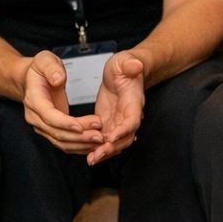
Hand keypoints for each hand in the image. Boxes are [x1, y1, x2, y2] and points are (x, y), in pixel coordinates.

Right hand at [21, 51, 103, 153]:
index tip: (80, 126)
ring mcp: (41, 126)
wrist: (32, 80)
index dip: (64, 122)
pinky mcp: (50, 130)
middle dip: (79, 136)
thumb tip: (58, 79)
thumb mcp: (44, 60)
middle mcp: (35, 116)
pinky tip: (92, 144)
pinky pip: (63, 143)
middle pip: (56, 132)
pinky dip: (78, 146)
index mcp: (33, 99)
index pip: (48, 115)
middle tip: (99, 135)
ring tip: (100, 140)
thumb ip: (51, 68)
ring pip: (60, 141)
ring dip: (80, 144)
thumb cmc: (40, 69)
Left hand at [89, 50, 145, 164]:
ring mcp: (119, 122)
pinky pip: (105, 140)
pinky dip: (97, 149)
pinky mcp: (109, 124)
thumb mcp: (125, 61)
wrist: (123, 73)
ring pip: (115, 143)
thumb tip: (135, 65)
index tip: (111, 137)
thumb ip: (130, 64)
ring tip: (91, 159)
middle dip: (112, 148)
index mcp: (134, 102)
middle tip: (97, 155)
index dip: (123, 130)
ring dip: (104, 152)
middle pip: (125, 137)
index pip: (132, 120)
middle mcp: (128, 116)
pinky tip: (87, 155)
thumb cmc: (125, 67)